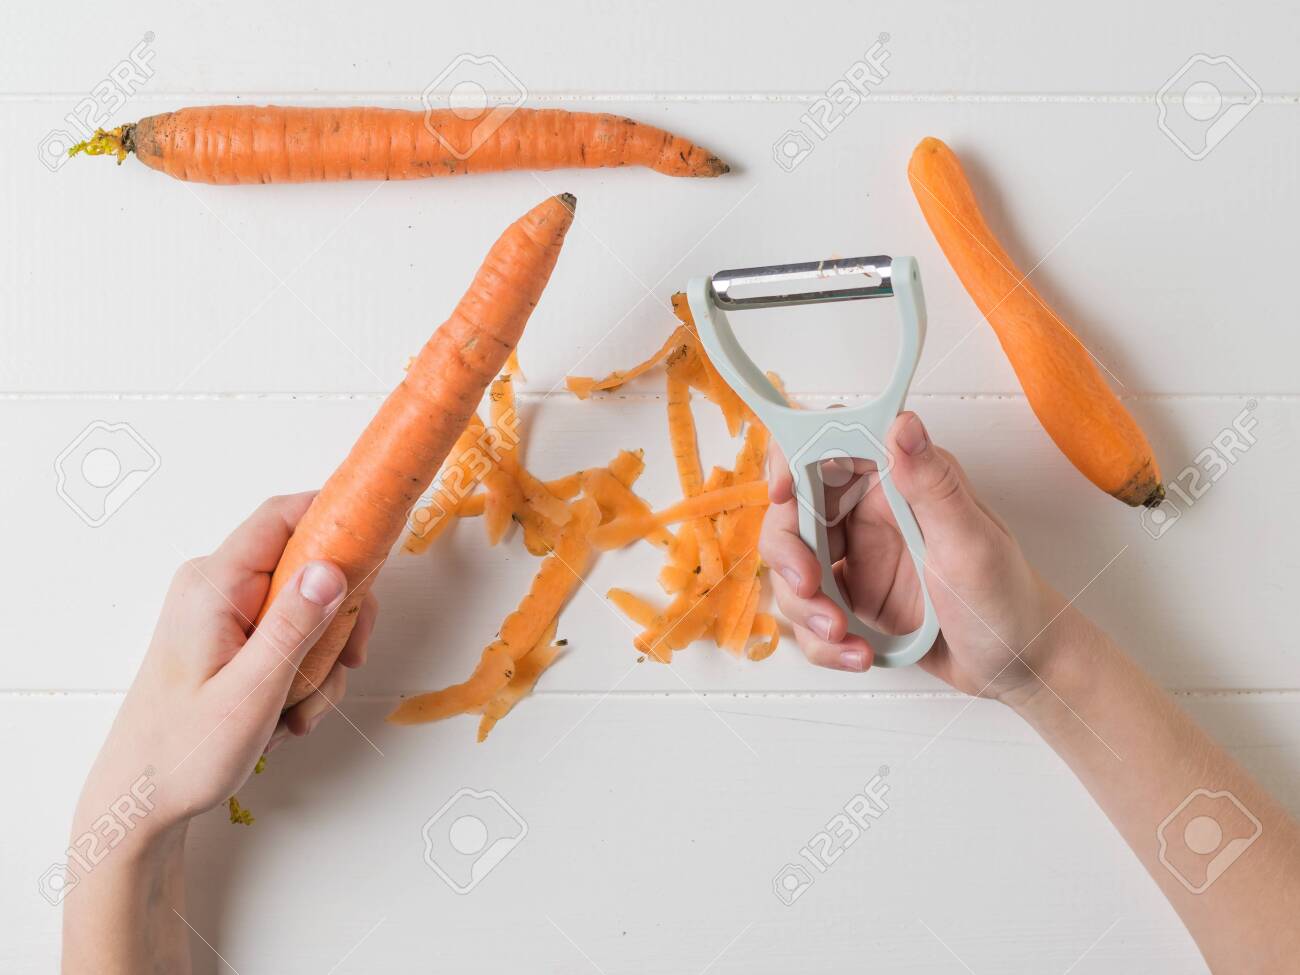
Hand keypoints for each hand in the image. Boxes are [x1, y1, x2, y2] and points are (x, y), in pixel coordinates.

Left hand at [76, 493, 377, 833]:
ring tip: (301, 708)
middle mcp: (216, 586)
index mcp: (214, 585)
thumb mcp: (251, 692)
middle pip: (307, 563)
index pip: (285, 516)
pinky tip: (288, 711)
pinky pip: (290, 633)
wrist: (140, 800)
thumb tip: (332, 567)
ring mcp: (224, 611)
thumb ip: (294, 626)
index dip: (338, 517)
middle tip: (348, 660)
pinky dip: (303, 670)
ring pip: (306, 606)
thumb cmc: (182, 753)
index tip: (381, 545)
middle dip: (338, 615)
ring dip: (322, 657)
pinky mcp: (231, 635)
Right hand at [758, 412, 1074, 702]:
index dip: (791, 460)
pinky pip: (806, 616)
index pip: (827, 448)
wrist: (1019, 665)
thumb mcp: (971, 543)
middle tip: (810, 588)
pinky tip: (858, 653)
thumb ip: (933, 485)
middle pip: (792, 514)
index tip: (784, 494)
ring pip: (791, 569)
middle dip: (789, 554)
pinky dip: (822, 642)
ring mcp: (856, 560)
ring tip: (845, 637)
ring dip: (805, 608)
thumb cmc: (1008, 599)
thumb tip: (903, 423)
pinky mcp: (850, 602)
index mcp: (896, 484)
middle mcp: (869, 515)